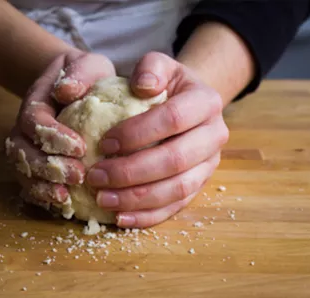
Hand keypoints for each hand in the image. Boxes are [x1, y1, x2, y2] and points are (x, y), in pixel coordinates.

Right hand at [7, 50, 115, 209]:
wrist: (74, 87)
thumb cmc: (85, 78)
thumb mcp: (88, 65)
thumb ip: (80, 72)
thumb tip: (66, 91)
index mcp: (36, 103)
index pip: (34, 121)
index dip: (52, 136)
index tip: (80, 146)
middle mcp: (25, 129)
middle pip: (23, 152)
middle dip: (47, 167)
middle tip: (78, 175)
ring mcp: (28, 150)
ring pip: (22, 172)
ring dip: (42, 187)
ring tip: (67, 197)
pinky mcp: (35, 167)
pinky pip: (30, 186)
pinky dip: (42, 198)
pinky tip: (63, 205)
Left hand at [87, 52, 228, 227]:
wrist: (187, 109)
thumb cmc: (165, 88)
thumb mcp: (159, 67)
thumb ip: (151, 67)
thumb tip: (143, 86)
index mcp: (206, 103)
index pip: (173, 119)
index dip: (137, 133)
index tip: (103, 142)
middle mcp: (214, 136)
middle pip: (175, 161)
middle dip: (131, 172)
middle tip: (95, 177)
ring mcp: (209, 166)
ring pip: (176, 190)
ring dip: (137, 199)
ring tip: (102, 199)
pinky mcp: (198, 187)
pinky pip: (175, 208)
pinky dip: (147, 217)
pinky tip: (120, 218)